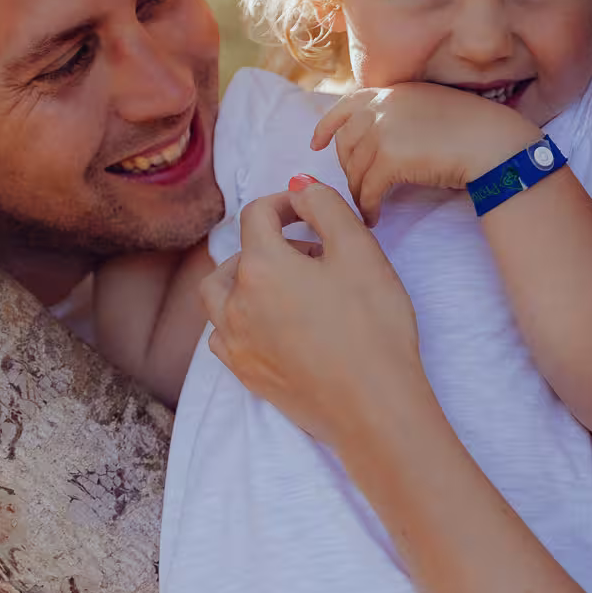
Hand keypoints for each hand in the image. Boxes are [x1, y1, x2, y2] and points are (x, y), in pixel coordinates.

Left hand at [199, 180, 427, 446]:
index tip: (309, 209)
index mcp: (261, 266)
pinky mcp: (246, 374)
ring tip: (282, 286)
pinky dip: (238, 319)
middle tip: (310, 254)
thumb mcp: (360, 250)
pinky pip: (222, 336)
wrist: (374, 405)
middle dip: (266, 245)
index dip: (284, 203)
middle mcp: (236, 303)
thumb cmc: (373, 325)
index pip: (256, 215)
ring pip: (217, 298)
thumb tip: (299, 187)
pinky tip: (270, 324)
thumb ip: (325, 206)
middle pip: (233, 256)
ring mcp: (237, 343)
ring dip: (242, 281)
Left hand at [311, 83, 539, 224]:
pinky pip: (367, 189)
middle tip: (358, 189)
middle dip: (348, 169)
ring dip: (358, 193)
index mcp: (393, 91)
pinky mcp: (389, 157)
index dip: (326, 126)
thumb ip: (403, 114)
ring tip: (368, 208)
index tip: (316, 143)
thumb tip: (382, 136)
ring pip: (355, 169)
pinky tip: (375, 218)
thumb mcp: (433, 108)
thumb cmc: (475, 131)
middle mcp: (383, 105)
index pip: (346, 105)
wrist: (494, 143)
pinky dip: (368, 207)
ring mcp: (383, 129)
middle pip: (347, 143)